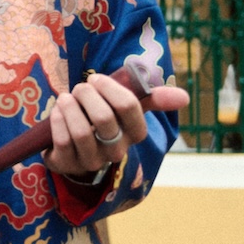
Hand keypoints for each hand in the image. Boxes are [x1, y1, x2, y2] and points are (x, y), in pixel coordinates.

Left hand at [42, 73, 189, 182]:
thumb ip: (151, 98)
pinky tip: (58, 112)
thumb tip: (185, 97)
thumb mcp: (125, 107)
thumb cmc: (101, 118)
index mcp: (135, 133)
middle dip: (87, 95)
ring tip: (66, 98)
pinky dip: (57, 120)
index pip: (128, 107)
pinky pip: (62, 140)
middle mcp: (117, 150)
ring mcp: (92, 160)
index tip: (96, 79)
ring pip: (81, 132)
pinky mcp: (68, 164)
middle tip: (80, 88)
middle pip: (103, 118)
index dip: (109, 88)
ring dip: (69, 107)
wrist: (71, 145)